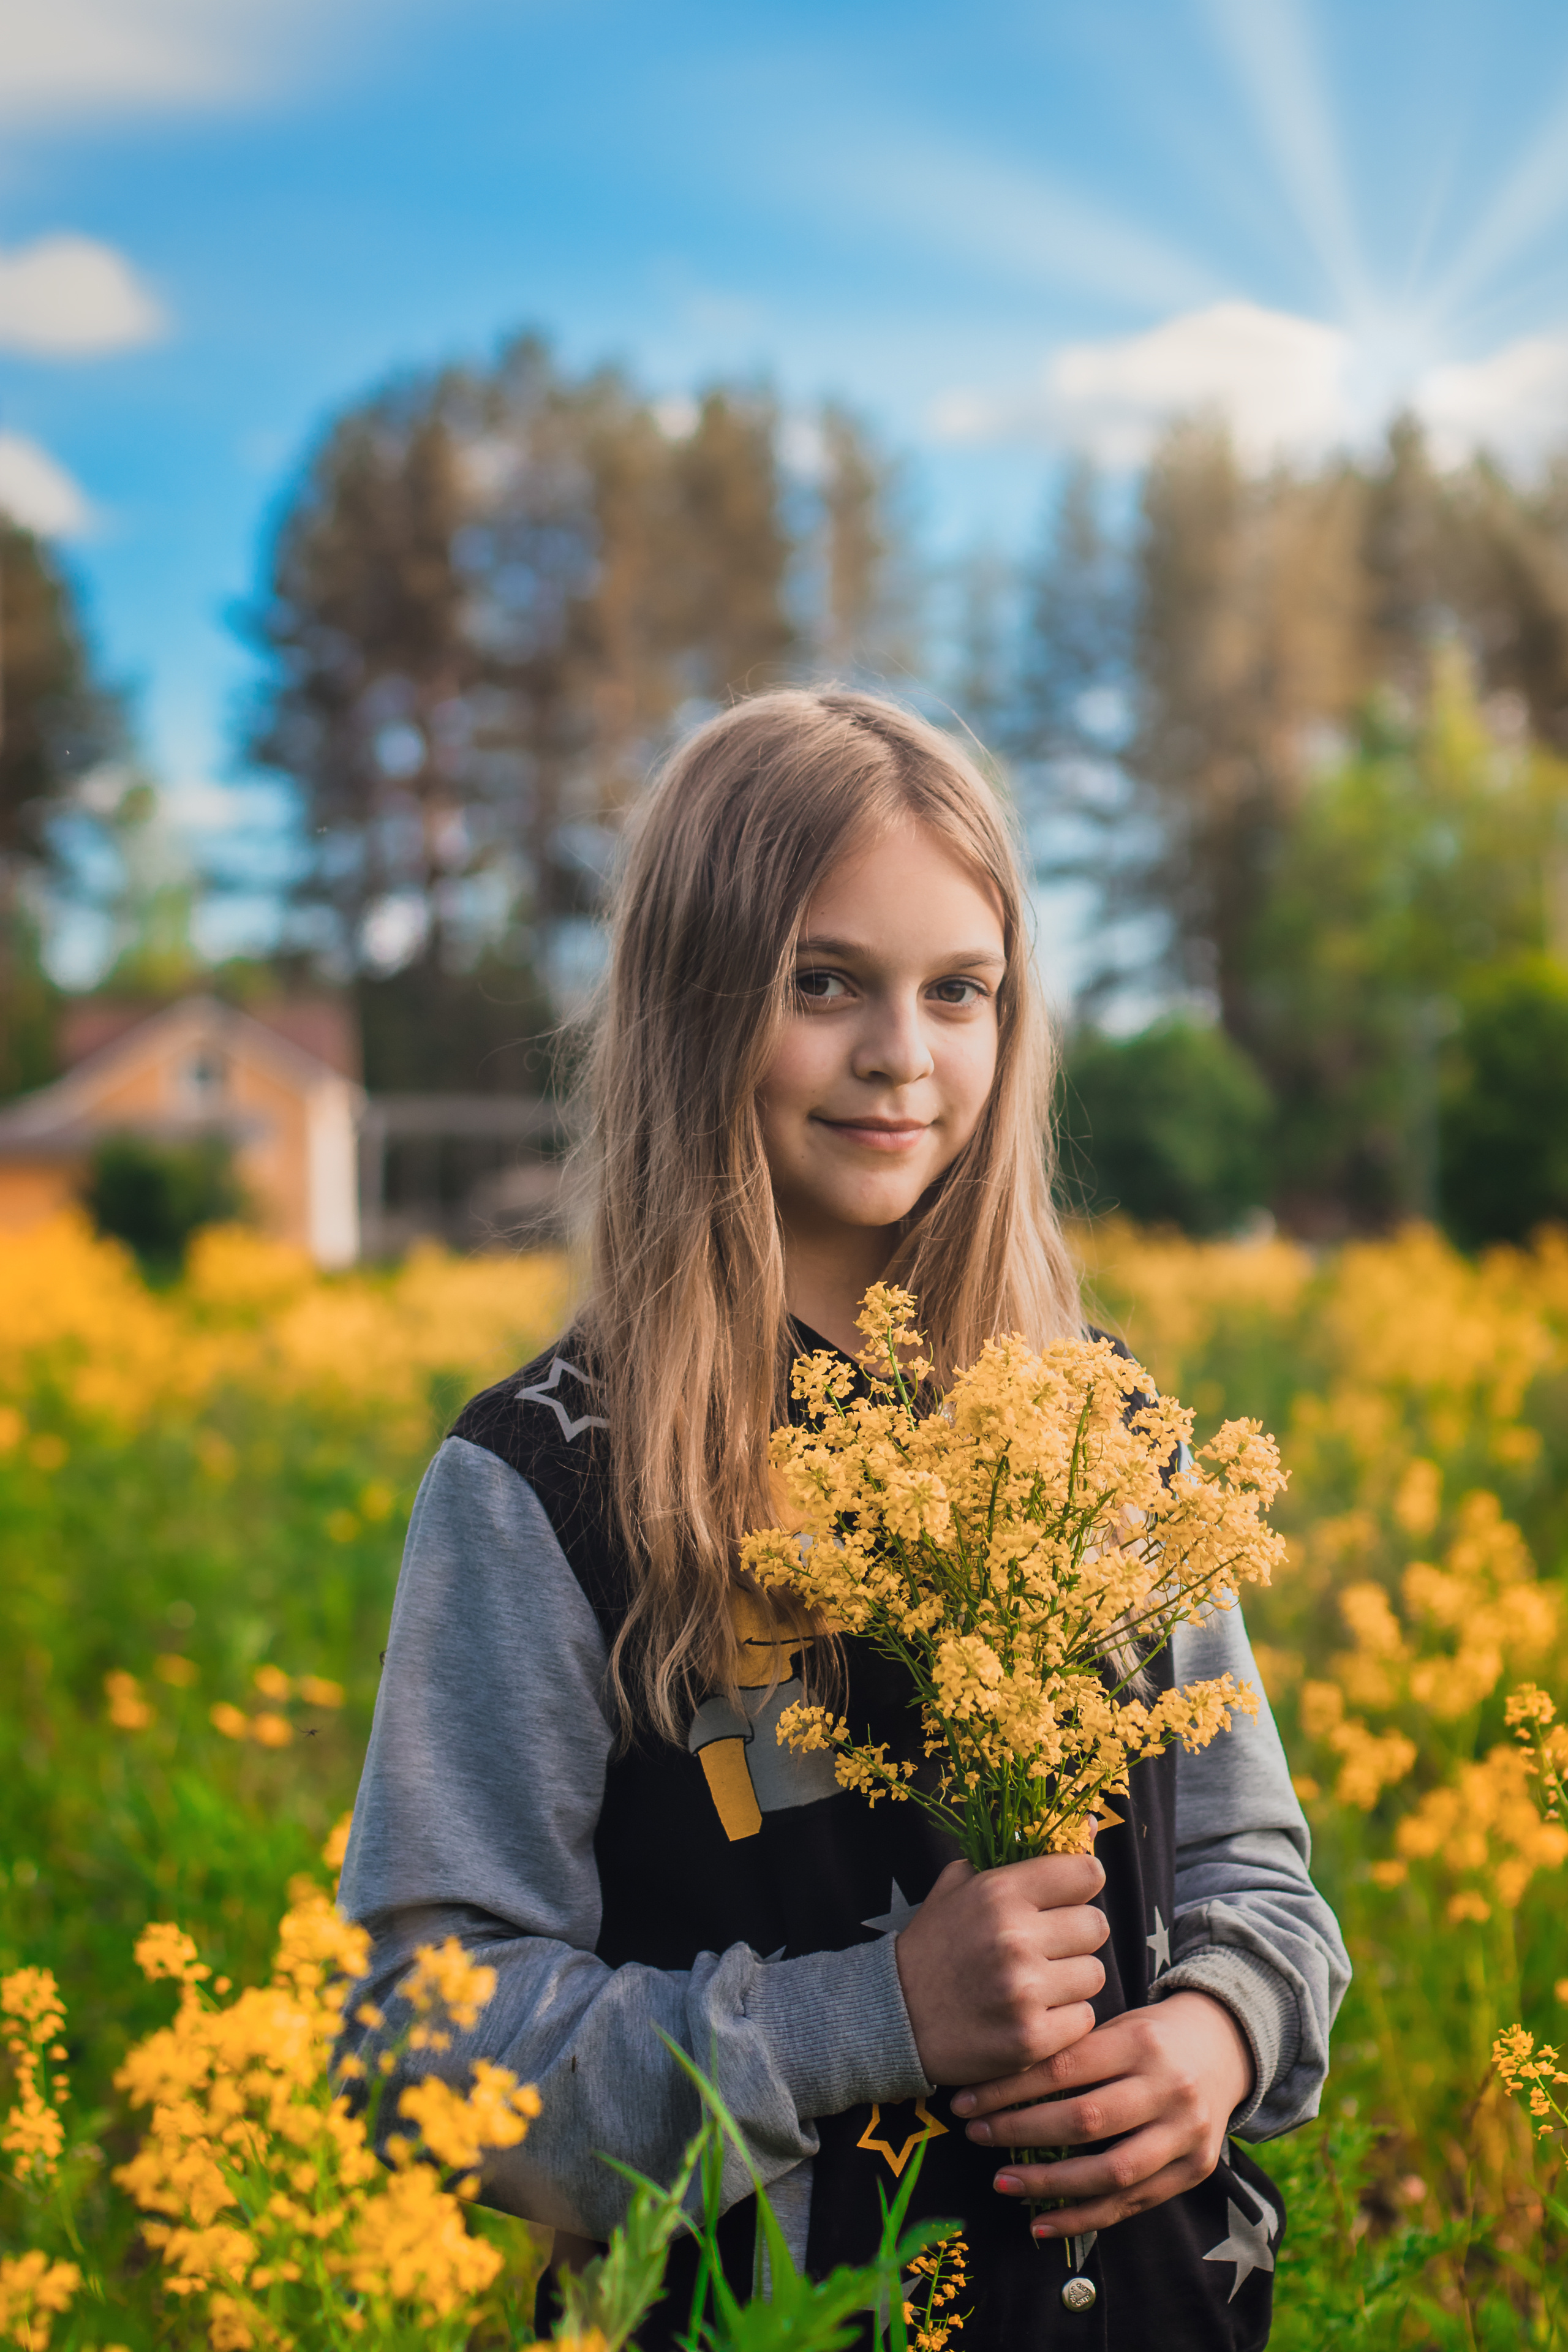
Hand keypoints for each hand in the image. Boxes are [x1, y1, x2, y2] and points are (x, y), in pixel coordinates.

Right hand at [893, 1854, 1108, 2084]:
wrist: (894, 2017)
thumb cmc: (936, 1946)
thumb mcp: (959, 1886)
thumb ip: (1017, 1855)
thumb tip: (1087, 1823)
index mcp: (998, 1893)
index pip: (1086, 1873)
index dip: (1082, 1884)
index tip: (1069, 1896)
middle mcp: (1014, 1938)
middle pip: (1096, 1925)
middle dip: (1077, 1935)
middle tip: (1050, 1946)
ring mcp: (1023, 1992)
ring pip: (1094, 1974)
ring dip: (1072, 1979)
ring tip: (1038, 1983)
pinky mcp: (1031, 2039)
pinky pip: (1084, 2018)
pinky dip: (1065, 2019)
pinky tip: (1033, 2014)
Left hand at [951, 1989, 1254, 2238]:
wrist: (1226, 2047)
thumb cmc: (1151, 2035)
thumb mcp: (1116, 2026)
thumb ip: (1070, 2054)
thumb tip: (993, 2085)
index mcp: (1141, 2042)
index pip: (1064, 2068)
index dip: (1011, 2088)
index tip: (967, 2100)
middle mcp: (1169, 2088)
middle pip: (1085, 2120)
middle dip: (1021, 2132)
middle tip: (976, 2136)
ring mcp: (1186, 2134)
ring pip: (1110, 2171)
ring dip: (1049, 2184)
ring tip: (1002, 2182)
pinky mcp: (1194, 2170)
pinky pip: (1132, 2204)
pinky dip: (1084, 2218)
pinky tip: (1043, 2222)